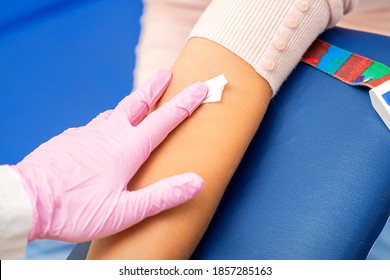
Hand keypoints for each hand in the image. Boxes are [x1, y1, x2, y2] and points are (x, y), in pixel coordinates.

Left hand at [11, 69, 207, 241]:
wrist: (26, 200)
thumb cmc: (76, 209)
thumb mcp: (124, 211)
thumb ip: (162, 196)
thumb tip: (196, 182)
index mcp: (127, 148)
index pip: (164, 120)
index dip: (185, 103)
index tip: (200, 87)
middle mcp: (108, 134)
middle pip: (137, 104)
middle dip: (154, 88)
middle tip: (166, 73)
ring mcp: (87, 134)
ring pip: (115, 113)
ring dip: (131, 105)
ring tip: (139, 104)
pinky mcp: (71, 139)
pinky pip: (95, 127)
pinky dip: (107, 124)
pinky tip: (103, 134)